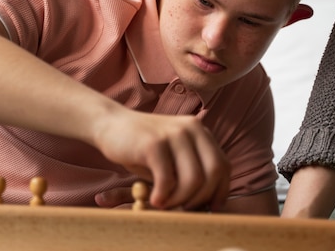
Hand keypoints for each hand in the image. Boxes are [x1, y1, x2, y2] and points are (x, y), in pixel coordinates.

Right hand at [93, 111, 230, 210]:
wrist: (111, 125)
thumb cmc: (142, 147)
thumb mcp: (173, 156)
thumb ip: (191, 171)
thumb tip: (209, 204)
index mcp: (200, 131)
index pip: (224, 165)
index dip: (219, 191)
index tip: (207, 208)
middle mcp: (191, 128)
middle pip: (213, 173)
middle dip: (200, 198)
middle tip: (182, 209)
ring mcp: (173, 134)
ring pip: (193, 179)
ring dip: (180, 200)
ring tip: (165, 205)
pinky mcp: (154, 143)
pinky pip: (168, 180)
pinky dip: (162, 197)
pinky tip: (153, 200)